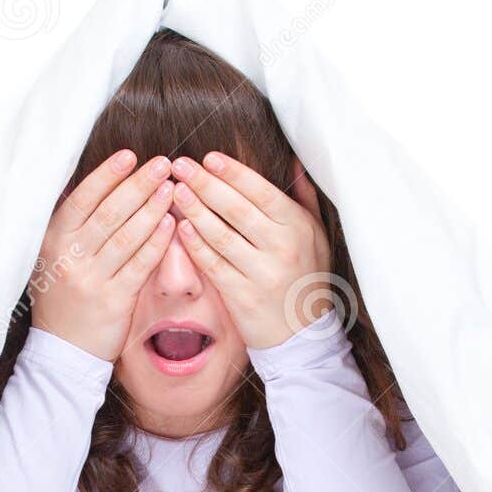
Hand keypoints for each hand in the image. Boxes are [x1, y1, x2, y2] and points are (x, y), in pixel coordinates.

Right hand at [29, 151, 174, 361]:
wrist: (62, 350)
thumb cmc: (63, 296)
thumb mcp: (51, 256)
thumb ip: (70, 224)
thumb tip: (89, 181)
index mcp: (52, 240)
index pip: (82, 199)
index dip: (107, 175)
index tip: (129, 156)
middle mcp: (69, 257)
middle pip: (109, 213)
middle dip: (138, 185)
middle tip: (162, 164)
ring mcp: (90, 279)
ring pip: (126, 236)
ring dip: (152, 209)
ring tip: (172, 188)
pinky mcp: (113, 301)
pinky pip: (139, 265)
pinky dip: (157, 242)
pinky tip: (172, 224)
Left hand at [169, 153, 332, 349]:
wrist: (303, 335)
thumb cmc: (306, 277)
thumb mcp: (316, 235)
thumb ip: (304, 198)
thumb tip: (295, 161)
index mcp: (298, 227)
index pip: (261, 191)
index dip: (233, 172)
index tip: (208, 157)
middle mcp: (282, 248)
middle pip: (236, 209)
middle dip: (205, 183)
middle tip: (180, 165)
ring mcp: (261, 273)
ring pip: (220, 235)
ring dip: (194, 210)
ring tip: (175, 191)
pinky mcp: (242, 296)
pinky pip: (213, 265)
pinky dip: (195, 245)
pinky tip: (179, 227)